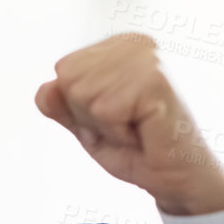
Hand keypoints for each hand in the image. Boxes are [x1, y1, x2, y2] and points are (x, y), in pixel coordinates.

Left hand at [35, 33, 223, 215]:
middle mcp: (136, 44)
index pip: (64, 69)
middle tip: (127, 126)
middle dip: (89, 115)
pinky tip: (145, 131)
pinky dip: (118, 132)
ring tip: (136, 128)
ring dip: (105, 125)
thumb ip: (62, 106)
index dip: (80, 107)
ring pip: (83, 93)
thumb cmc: (138, 150)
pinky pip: (104, 109)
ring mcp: (148, 58)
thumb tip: (45, 89)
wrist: (178, 179)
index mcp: (120, 47)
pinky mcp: (156, 79)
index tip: (116, 118)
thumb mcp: (87, 127)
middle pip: (69, 78)